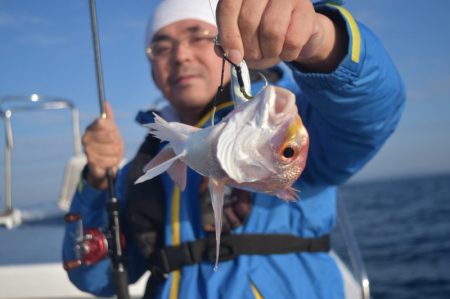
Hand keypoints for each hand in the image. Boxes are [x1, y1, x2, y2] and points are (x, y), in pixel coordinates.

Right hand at [82, 102, 123, 188]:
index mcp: (91, 128)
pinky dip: (114, 161)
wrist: (104, 163)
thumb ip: (109, 118)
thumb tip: (106, 103)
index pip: (102, 122)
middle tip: (115, 144)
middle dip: (117, 141)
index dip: (112, 128)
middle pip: (110, 136)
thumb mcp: (111, 130)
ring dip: (117, 152)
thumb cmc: (109, 144)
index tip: (114, 132)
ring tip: (114, 153)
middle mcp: (86, 138)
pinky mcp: (92, 163)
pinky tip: (111, 161)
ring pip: (112, 149)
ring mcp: (88, 151)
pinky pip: (109, 161)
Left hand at [216, 0, 344, 70]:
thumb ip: (228, 44)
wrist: (300, 33)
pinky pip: (293, 39)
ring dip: (270, 51)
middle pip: (248, 21)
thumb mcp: (243, 40)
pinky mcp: (306, 8)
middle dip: (250, 48)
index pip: (228, 8)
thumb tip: (222, 51)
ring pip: (272, 30)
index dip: (229, 35)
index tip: (234, 56)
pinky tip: (287, 51)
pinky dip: (288, 54)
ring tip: (272, 52)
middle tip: (256, 56)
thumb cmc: (265, 36)